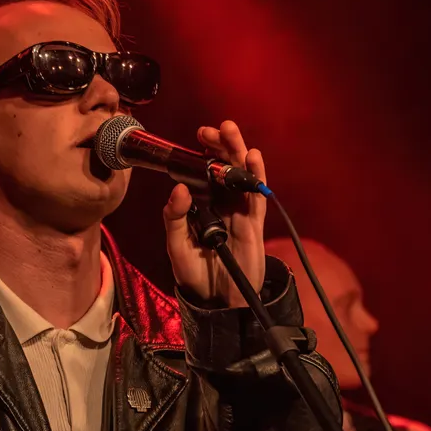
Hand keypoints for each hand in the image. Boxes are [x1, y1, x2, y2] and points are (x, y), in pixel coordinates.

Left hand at [163, 120, 266, 307]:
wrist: (217, 301)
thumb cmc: (195, 274)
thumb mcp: (176, 246)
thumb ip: (174, 217)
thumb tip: (180, 188)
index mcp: (202, 205)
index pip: (205, 171)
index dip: (204, 153)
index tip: (200, 136)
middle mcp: (221, 203)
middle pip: (225, 168)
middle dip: (221, 146)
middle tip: (215, 129)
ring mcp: (239, 212)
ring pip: (241, 176)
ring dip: (237, 152)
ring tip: (231, 132)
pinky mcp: (253, 223)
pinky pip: (256, 196)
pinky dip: (255, 176)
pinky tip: (252, 157)